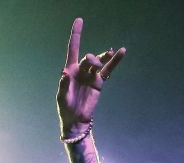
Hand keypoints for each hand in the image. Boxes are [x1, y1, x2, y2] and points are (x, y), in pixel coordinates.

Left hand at [57, 17, 124, 135]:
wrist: (76, 120)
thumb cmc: (66, 108)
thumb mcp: (61, 98)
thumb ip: (63, 86)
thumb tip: (64, 74)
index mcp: (70, 70)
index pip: (73, 49)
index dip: (76, 35)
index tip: (79, 20)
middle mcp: (81, 70)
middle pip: (87, 58)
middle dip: (90, 59)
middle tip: (92, 63)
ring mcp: (91, 75)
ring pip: (98, 62)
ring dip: (102, 57)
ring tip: (107, 54)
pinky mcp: (99, 82)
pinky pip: (108, 69)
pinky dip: (114, 61)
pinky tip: (121, 52)